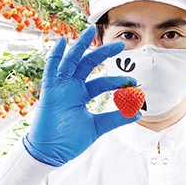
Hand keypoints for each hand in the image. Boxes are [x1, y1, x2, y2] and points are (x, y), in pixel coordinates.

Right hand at [23, 26, 140, 166]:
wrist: (50, 153)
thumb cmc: (69, 141)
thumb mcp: (97, 127)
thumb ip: (115, 118)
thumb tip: (136, 112)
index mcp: (81, 94)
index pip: (102, 81)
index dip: (117, 80)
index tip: (134, 82)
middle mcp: (71, 87)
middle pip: (88, 64)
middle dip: (103, 53)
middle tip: (121, 44)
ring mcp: (60, 87)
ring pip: (71, 61)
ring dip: (80, 46)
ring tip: (90, 31)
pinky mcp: (49, 91)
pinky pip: (51, 69)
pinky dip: (55, 56)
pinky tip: (62, 42)